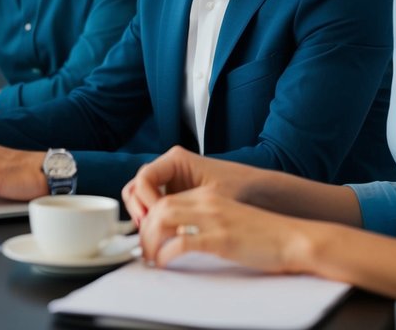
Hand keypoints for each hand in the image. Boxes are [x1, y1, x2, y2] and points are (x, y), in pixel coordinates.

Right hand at [122, 146, 258, 224]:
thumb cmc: (240, 189)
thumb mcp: (213, 199)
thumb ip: (186, 208)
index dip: (145, 199)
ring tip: (151, 234)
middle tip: (145, 228)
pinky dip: (151, 220)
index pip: (145, 177)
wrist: (259, 192)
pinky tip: (161, 235)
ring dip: (141, 215)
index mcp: (176, 159)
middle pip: (137, 186)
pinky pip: (152, 207)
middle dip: (138, 208)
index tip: (154, 217)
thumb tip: (161, 222)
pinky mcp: (172, 197)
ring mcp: (169, 183)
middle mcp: (169, 168)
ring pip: (140, 197)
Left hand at [136, 186, 312, 271]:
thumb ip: (207, 221)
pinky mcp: (221, 238)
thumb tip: (180, 236)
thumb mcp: (230, 219)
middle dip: (144, 229)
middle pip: (159, 207)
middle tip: (143, 250)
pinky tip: (165, 263)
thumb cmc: (265, 235)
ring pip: (163, 219)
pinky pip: (181, 242)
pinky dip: (166, 254)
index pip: (167, 199)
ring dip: (150, 240)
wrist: (294, 239)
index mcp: (210, 197)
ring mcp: (214, 219)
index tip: (147, 237)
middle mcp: (208, 203)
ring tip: (150, 258)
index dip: (150, 219)